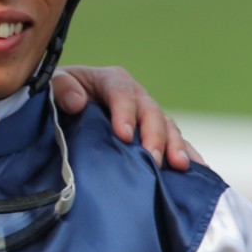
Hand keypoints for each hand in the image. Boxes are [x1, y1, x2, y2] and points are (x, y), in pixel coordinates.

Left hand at [51, 65, 203, 170]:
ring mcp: (147, 116)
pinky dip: (187, 154)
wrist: (63, 108)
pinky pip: (175, 142)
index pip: (121, 92)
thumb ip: (61, 88)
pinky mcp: (154, 135)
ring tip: (180, 165)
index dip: (124, 113)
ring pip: (168, 127)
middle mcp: (135, 96)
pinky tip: (198, 171)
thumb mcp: (53, 85)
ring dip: (175, 146)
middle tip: (153, 158)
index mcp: (110, 80)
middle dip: (153, 135)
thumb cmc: (59, 94)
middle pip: (150, 111)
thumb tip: (78, 101)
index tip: (123, 135)